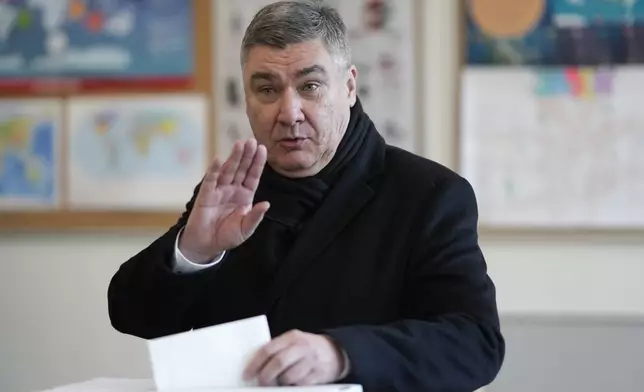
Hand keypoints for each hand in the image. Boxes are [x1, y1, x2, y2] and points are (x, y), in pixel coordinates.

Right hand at [179, 138, 269, 262]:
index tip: (263, 149)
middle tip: (251, 140)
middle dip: (247, 155)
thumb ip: (255, 217)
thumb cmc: (227, 236)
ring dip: (234, 158)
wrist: (206, 245)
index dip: (258, 163)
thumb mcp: (245, 229)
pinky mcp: (206, 195)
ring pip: (228, 171)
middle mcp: (233, 189)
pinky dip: (214, 170)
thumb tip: (266, 204)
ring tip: (239, 144)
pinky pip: (211, 180)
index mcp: (245, 196)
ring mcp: (220, 190)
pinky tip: (219, 159)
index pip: (253, 176)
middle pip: (241, 169)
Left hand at [243, 330, 346, 385]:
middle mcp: (302, 347)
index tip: (247, 374)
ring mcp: (311, 361)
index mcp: (292, 337)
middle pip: (278, 363)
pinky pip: (300, 385)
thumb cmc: (306, 348)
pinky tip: (292, 384)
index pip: (268, 349)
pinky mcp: (317, 375)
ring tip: (278, 383)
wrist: (334, 352)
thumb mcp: (293, 342)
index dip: (255, 363)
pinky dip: (292, 387)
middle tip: (261, 383)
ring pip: (289, 377)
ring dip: (280, 384)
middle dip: (266, 376)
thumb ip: (278, 350)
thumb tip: (255, 367)